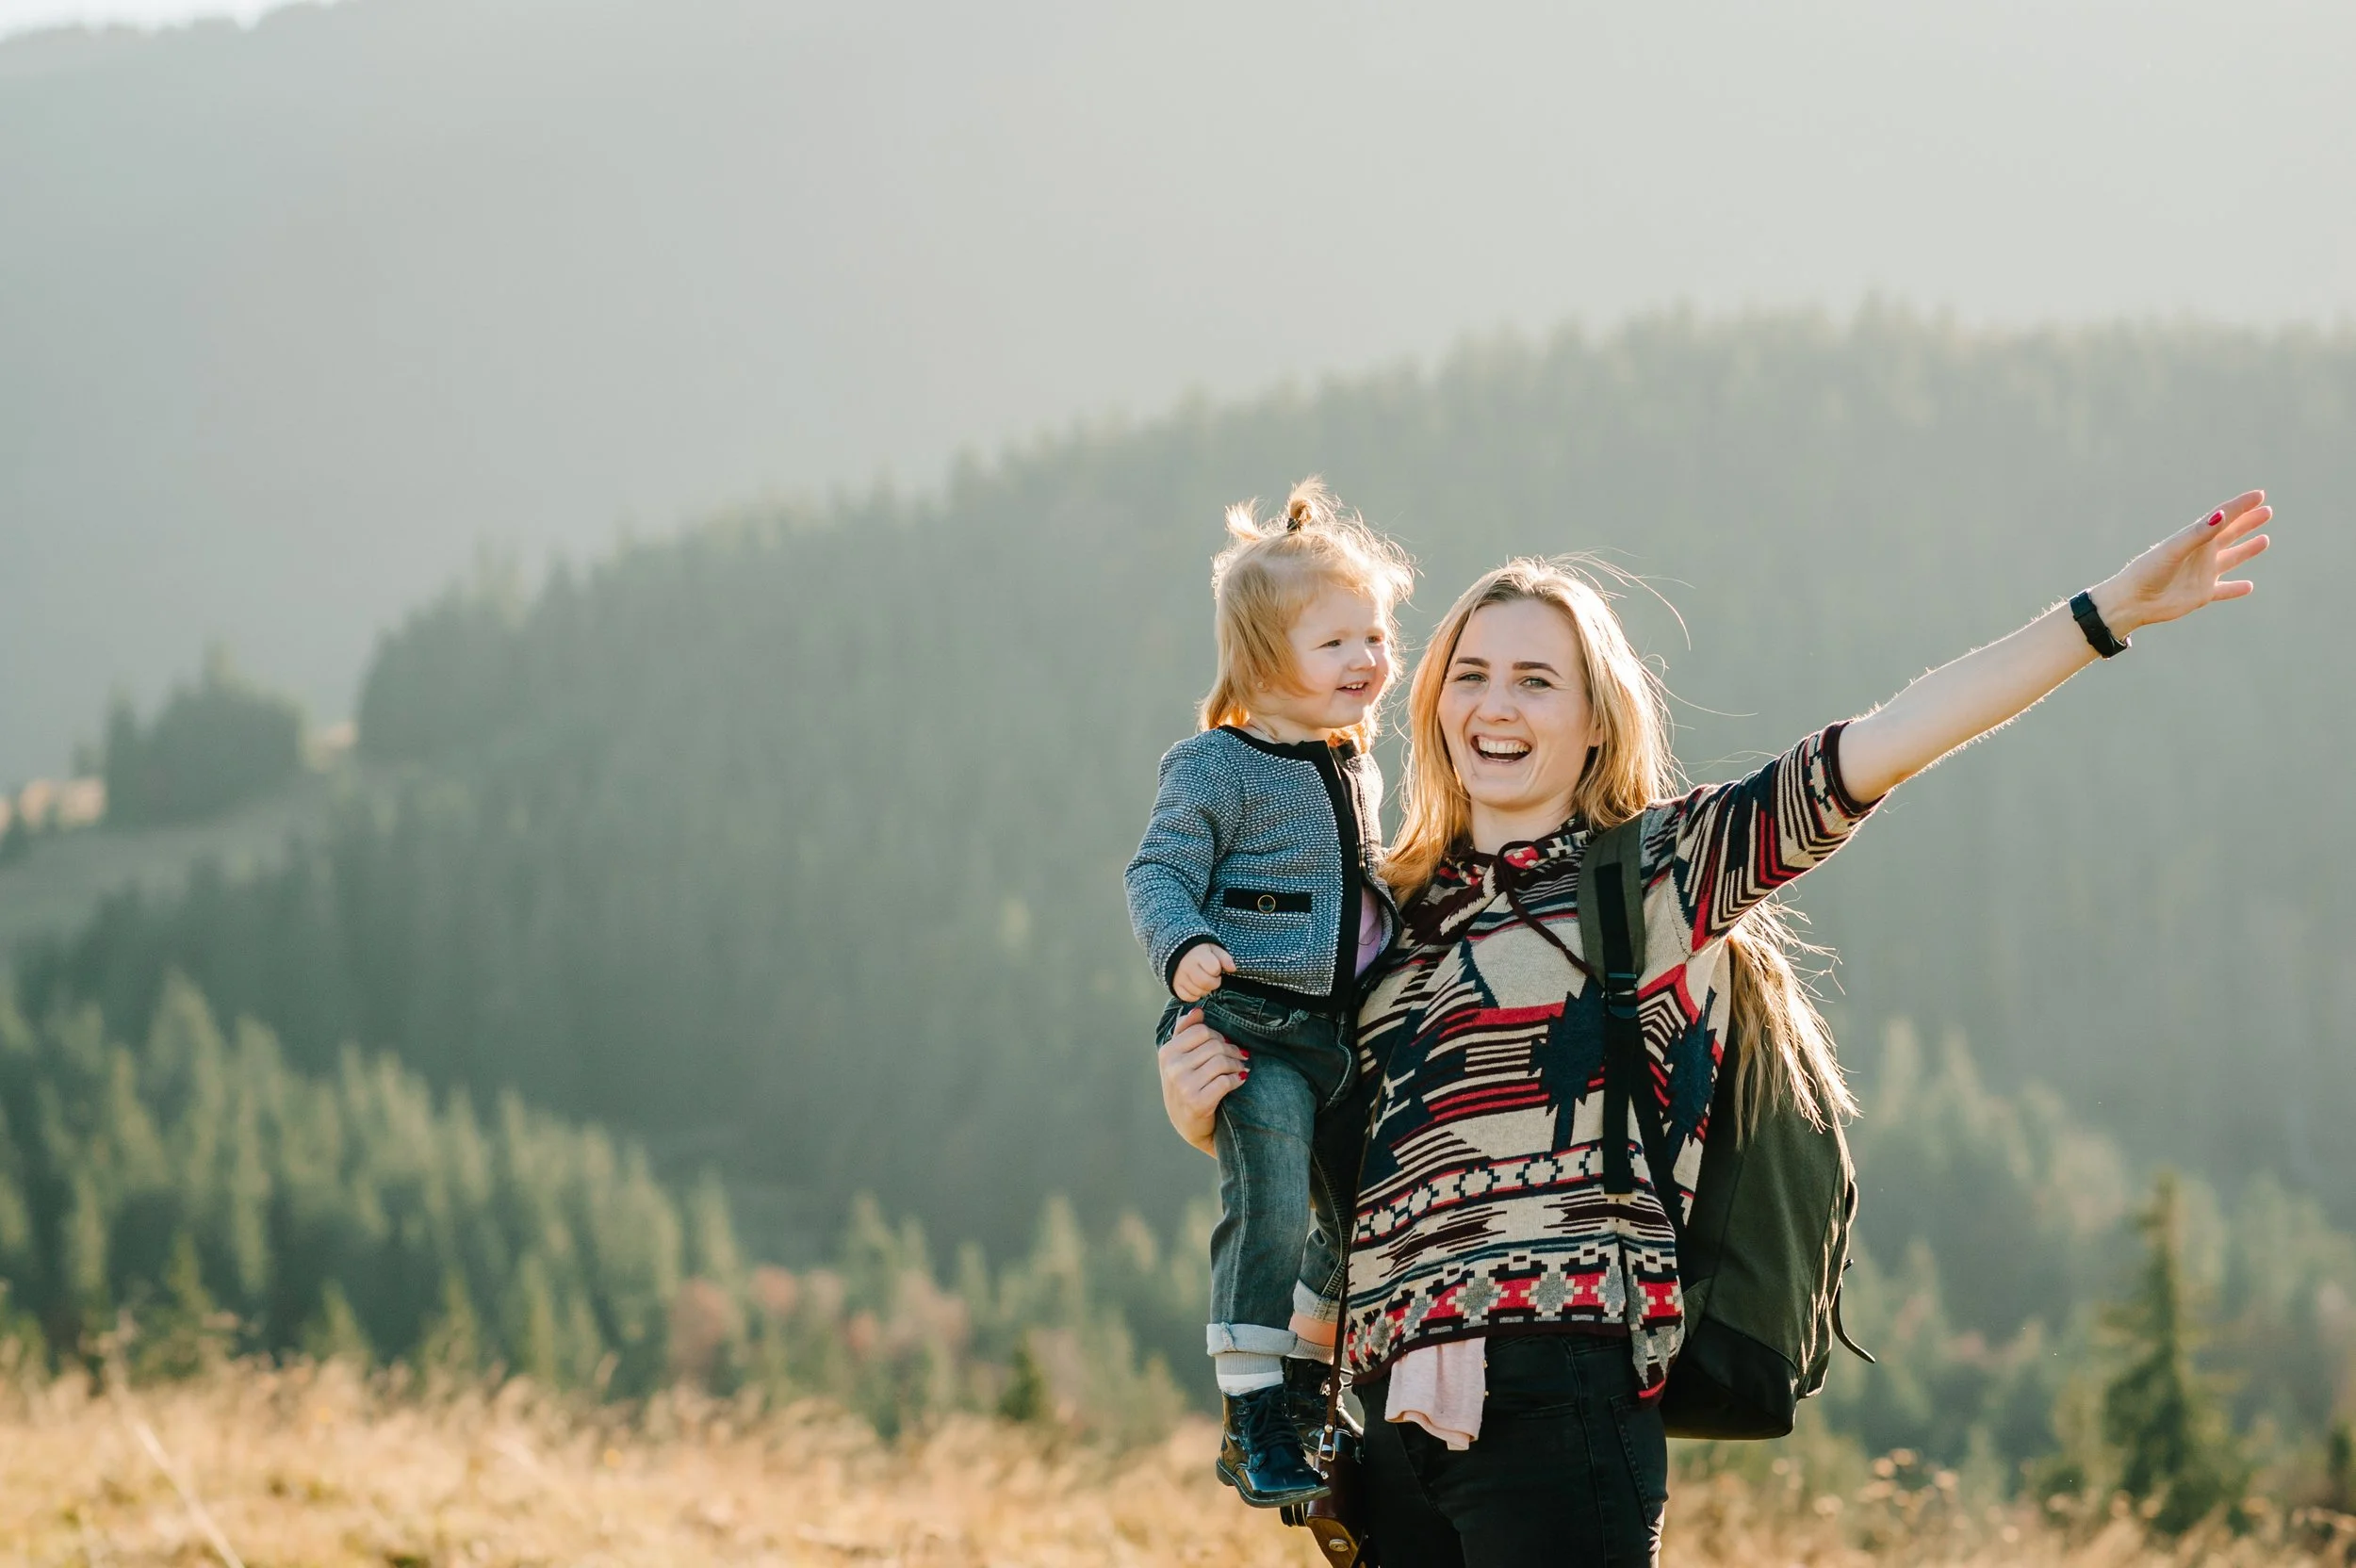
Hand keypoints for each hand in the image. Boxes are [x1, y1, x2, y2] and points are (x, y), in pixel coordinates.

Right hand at [1157, 1007, 1246, 1155]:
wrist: (1188, 1125)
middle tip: (1240, 1057)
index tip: (1225, 1045)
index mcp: (1167, 1053)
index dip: (1219, 1036)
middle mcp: (1172, 1068)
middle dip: (1232, 1051)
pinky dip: (1237, 1080)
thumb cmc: (1186, 1087)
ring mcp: (1184, 1086)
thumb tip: (1197, 1011)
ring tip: (1240, 1069)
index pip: (1202, 1031)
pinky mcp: (1198, 1102)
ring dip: (1236, 1065)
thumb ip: (1186, 1033)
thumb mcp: (1179, 1060)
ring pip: (1221, 1062)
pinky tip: (1239, 1081)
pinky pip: (1226, 1081)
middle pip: (1214, 1045)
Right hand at [1171, 942, 1235, 1001]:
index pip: (1214, 969)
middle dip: (1214, 983)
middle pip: (1205, 983)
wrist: (1177, 950)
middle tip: (1213, 978)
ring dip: (1205, 990)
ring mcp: (1180, 977)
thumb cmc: (1199, 951)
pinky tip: (1197, 987)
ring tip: (1204, 981)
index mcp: (1198, 955)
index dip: (1218, 970)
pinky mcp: (1175, 986)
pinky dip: (1195, 995)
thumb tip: (1233, 969)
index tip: (1216, 969)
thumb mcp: (1214, 949)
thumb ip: (1224, 958)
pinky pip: (1188, 998)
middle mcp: (1187, 967)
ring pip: (1197, 992)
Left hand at [2091, 491, 2272, 637]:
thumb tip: (2223, 514)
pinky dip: (2236, 589)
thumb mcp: (2174, 549)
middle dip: (2247, 522)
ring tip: (2264, 540)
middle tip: (2267, 510)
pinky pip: (2224, 590)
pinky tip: (2250, 586)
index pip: (2222, 517)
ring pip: (2231, 559)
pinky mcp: (2202, 594)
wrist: (2132, 602)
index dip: (2240, 506)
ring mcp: (2203, 574)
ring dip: (2247, 550)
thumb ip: (2199, 533)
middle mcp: (2201, 554)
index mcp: (2194, 539)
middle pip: (2230, 534)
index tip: (2260, 495)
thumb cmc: (2148, 571)